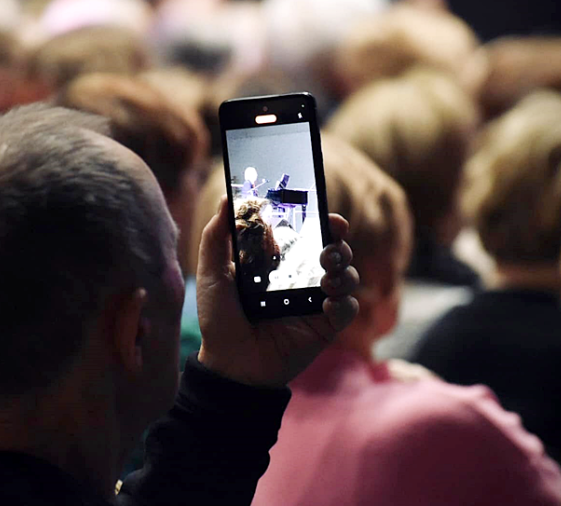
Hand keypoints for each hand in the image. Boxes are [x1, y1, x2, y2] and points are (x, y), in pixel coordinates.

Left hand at [196, 196, 358, 386]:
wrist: (228, 363)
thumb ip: (217, 236)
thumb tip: (227, 197)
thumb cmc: (219, 319)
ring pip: (348, 277)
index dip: (325, 222)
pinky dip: (344, 303)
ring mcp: (316, 303)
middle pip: (336, 252)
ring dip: (344, 270)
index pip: (311, 235)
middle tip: (327, 246)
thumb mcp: (212, 274)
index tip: (328, 216)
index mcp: (281, 262)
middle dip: (338, 244)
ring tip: (327, 273)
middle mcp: (303, 279)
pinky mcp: (325, 327)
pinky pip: (346, 310)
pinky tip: (328, 303)